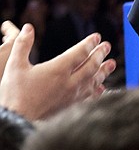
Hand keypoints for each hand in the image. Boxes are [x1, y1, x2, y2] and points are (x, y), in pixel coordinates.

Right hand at [0, 23, 115, 119]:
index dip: (89, 43)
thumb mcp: (14, 66)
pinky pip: (89, 97)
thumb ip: (22, 45)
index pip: (79, 53)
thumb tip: (27, 27)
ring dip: (103, 71)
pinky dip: (97, 91)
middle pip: (91, 66)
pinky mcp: (70, 107)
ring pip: (93, 81)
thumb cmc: (14, 94)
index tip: (97, 36)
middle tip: (107, 46)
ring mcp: (71, 96)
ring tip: (112, 64)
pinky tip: (102, 88)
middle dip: (100, 54)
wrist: (15, 121)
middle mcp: (69, 82)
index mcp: (58, 69)